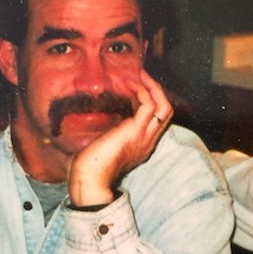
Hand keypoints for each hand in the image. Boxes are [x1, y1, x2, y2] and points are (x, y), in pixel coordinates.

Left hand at [67, 70, 173, 206]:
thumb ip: (101, 135)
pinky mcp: (136, 130)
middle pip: (166, 113)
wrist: (88, 179)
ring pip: (164, 107)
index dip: (146, 102)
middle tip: (142, 76)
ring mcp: (144, 136)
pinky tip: (129, 83)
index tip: (133, 90)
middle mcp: (147, 142)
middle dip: (156, 91)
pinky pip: (149, 104)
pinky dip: (141, 90)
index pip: (154, 122)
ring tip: (140, 74)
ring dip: (152, 87)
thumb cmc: (87, 168)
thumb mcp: (99, 146)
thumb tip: (86, 125)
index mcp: (140, 147)